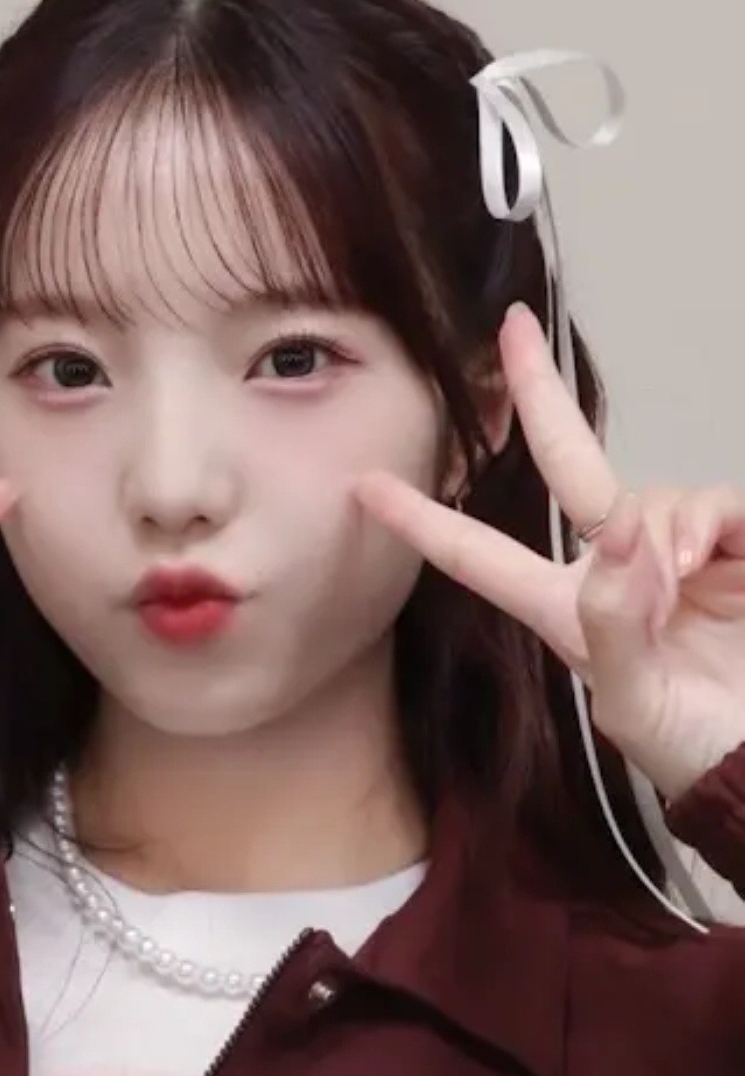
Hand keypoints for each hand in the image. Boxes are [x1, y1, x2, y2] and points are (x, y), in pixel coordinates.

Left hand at [355, 304, 744, 803]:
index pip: (479, 558)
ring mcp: (673, 555)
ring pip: (652, 496)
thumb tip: (616, 533)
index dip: (423, 523)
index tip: (365, 486)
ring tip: (686, 590)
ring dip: (665, 531)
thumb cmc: (690, 747)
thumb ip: (613, 624)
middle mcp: (614, 573)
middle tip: (514, 328)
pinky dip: (713, 523)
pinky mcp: (731, 547)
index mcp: (565, 614)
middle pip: (568, 467)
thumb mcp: (634, 702)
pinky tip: (715, 561)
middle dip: (540, 397)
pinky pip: (714, 504)